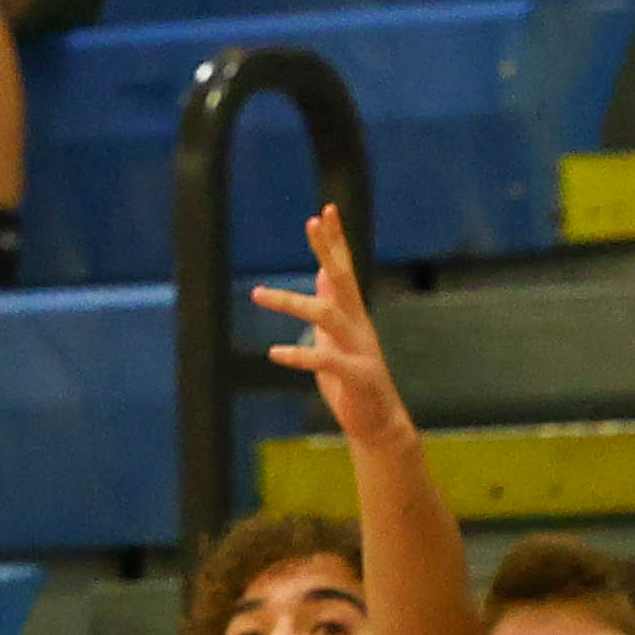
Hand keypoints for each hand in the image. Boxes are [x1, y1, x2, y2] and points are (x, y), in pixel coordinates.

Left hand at [254, 204, 409, 449]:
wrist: (377, 422)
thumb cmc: (351, 380)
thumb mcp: (335, 337)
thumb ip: (331, 305)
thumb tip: (321, 274)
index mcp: (353, 315)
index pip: (344, 270)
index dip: (335, 242)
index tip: (324, 212)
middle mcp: (359, 325)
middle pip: (344, 279)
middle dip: (328, 250)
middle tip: (312, 222)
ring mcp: (360, 348)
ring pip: (328, 315)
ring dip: (292, 302)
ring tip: (258, 293)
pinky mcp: (356, 376)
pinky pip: (326, 361)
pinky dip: (300, 355)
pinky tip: (275, 353)